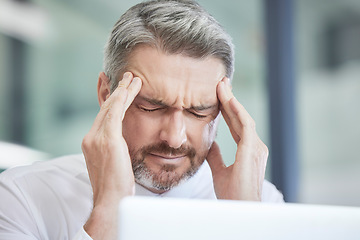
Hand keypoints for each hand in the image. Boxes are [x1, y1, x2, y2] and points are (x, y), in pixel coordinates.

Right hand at [81, 72, 141, 238]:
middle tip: (126, 77)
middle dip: (117, 91)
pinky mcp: (107, 140)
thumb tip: (121, 144)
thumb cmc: (115, 186)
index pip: (103, 117)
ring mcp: (97, 138)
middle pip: (105, 108)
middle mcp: (91, 137)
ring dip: (123, 91)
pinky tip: (129, 88)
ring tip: (133, 78)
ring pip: (111, 107)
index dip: (111, 101)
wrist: (109, 200)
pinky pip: (115, 113)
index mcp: (92, 143)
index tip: (118, 90)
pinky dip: (122, 99)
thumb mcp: (113, 163)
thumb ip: (114, 149)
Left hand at [206, 79, 267, 200]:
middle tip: (220, 83)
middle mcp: (255, 146)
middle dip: (229, 100)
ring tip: (221, 85)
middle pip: (240, 118)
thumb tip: (210, 144)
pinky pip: (245, 125)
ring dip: (232, 101)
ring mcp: (256, 147)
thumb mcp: (220, 171)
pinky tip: (227, 100)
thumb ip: (217, 156)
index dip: (227, 110)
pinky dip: (236, 111)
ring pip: (243, 118)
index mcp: (248, 151)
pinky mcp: (252, 150)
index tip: (218, 96)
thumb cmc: (233, 194)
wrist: (240, 210)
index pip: (236, 125)